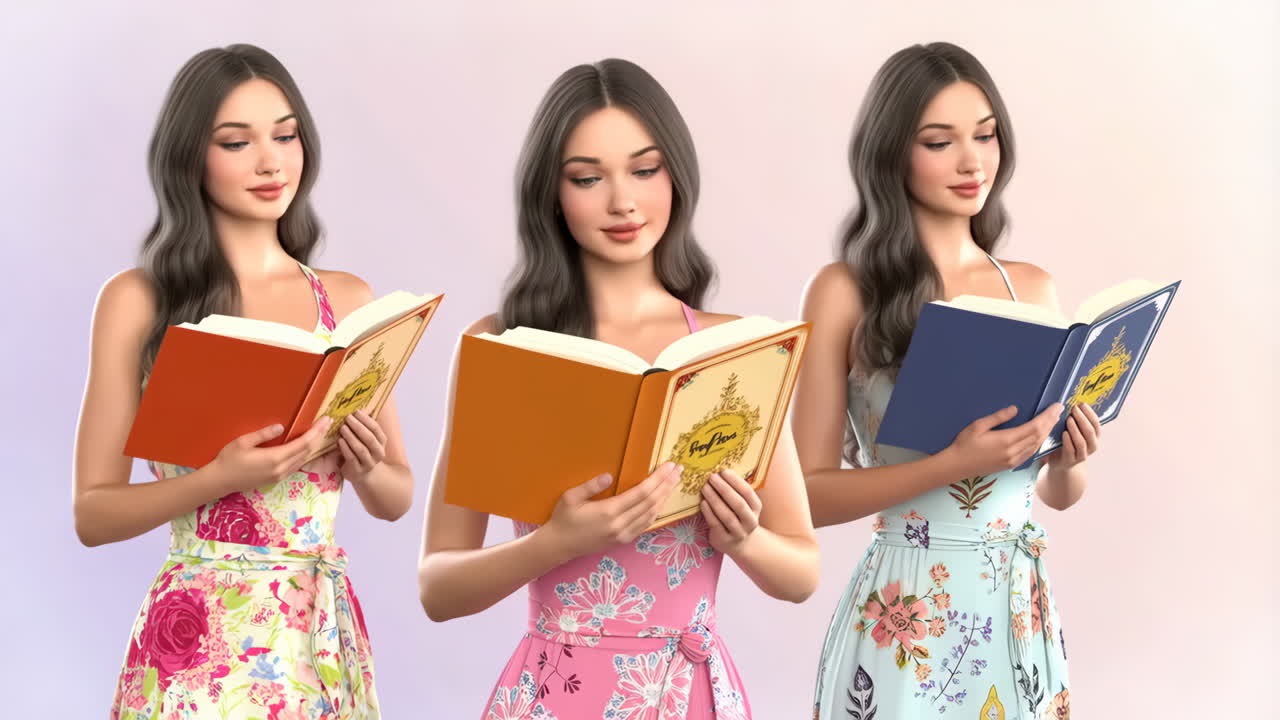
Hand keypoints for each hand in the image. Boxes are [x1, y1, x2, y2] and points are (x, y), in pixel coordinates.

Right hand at [208, 417, 332, 493]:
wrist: (220, 481)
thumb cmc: (228, 459)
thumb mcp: (243, 442)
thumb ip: (263, 434)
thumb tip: (281, 427)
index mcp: (274, 458)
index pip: (303, 443)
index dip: (316, 432)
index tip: (326, 421)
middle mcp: (281, 469)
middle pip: (307, 451)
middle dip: (319, 436)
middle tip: (328, 423)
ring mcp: (280, 475)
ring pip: (303, 459)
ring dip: (313, 445)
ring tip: (321, 432)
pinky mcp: (277, 478)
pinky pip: (296, 464)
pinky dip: (305, 453)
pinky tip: (307, 446)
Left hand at [338, 410, 387, 484]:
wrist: (363, 474)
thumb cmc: (362, 452)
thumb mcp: (365, 439)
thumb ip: (363, 427)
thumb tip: (354, 408)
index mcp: (382, 442)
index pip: (376, 429)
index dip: (366, 419)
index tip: (356, 411)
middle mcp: (378, 453)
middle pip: (370, 438)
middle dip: (358, 427)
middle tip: (347, 418)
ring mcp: (369, 463)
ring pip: (361, 449)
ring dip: (351, 437)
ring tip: (342, 428)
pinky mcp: (358, 471)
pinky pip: (352, 458)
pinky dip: (345, 448)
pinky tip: (340, 441)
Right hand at [542, 462, 680, 560]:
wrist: (559, 546)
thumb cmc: (563, 519)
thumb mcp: (570, 498)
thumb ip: (590, 486)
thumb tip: (609, 475)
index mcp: (608, 511)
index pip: (641, 493)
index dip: (658, 479)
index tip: (669, 466)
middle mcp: (620, 525)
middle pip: (651, 502)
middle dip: (667, 485)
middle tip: (679, 470)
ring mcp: (623, 535)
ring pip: (651, 514)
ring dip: (665, 497)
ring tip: (674, 482)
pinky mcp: (623, 540)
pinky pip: (645, 525)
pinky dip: (656, 511)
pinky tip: (661, 501)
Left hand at [700, 469, 762, 557]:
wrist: (738, 544)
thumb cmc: (736, 516)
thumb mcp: (742, 504)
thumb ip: (734, 490)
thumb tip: (719, 471)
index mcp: (756, 508)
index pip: (748, 493)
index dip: (736, 481)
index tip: (723, 471)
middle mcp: (750, 521)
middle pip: (738, 504)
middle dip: (724, 489)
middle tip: (712, 477)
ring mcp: (738, 533)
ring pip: (727, 516)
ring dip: (715, 500)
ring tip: (705, 488)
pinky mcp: (725, 540)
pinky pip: (716, 524)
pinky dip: (709, 513)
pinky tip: (703, 503)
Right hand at [942, 403, 1063, 477]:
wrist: (957, 466)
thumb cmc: (964, 443)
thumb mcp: (978, 426)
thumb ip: (998, 417)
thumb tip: (1015, 409)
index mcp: (1006, 440)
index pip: (1033, 427)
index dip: (1047, 417)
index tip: (1055, 407)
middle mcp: (1013, 452)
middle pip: (1038, 436)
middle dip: (1050, 422)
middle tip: (1059, 410)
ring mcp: (1013, 460)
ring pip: (1036, 445)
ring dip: (1047, 432)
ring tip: (1053, 421)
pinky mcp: (1011, 465)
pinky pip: (1031, 452)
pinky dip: (1039, 442)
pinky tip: (1041, 436)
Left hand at [1043, 402, 1101, 471]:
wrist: (1061, 463)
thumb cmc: (1068, 442)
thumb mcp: (1074, 430)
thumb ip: (1076, 420)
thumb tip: (1073, 402)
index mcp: (1094, 437)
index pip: (1096, 424)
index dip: (1090, 414)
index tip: (1081, 404)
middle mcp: (1091, 446)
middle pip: (1090, 432)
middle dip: (1083, 419)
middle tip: (1074, 409)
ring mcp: (1081, 455)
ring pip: (1082, 442)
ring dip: (1075, 429)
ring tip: (1069, 419)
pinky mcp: (1070, 460)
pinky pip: (1071, 450)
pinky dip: (1068, 441)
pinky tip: (1064, 433)